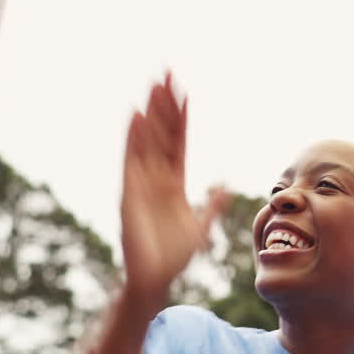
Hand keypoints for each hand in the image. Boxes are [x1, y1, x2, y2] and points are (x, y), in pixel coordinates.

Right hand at [119, 73, 228, 310]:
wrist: (154, 279)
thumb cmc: (174, 258)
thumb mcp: (201, 228)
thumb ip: (212, 205)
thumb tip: (224, 186)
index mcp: (174, 184)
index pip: (178, 143)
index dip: (181, 119)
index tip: (184, 93)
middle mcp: (156, 178)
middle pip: (161, 134)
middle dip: (164, 105)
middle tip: (166, 74)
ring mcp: (141, 182)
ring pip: (147, 140)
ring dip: (150, 113)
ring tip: (153, 85)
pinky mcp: (130, 192)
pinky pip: (131, 159)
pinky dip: (133, 137)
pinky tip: (135, 115)